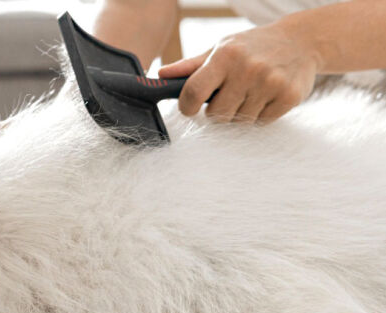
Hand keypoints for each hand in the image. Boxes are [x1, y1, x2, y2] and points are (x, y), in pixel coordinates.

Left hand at [159, 22, 321, 123]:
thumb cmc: (251, 47)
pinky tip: (266, 96)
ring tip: (250, 92)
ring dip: (240, 113)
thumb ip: (190, 66)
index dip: (187, 107)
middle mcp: (247, 69)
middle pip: (216, 115)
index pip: (194, 92)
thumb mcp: (220, 48)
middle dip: (218, 110)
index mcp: (225, 56)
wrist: (301, 41)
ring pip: (239, 121)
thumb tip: (160, 75)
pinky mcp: (288, 97)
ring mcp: (270, 83)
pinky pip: (261, 123)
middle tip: (229, 95)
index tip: (190, 109)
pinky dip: (260, 115)